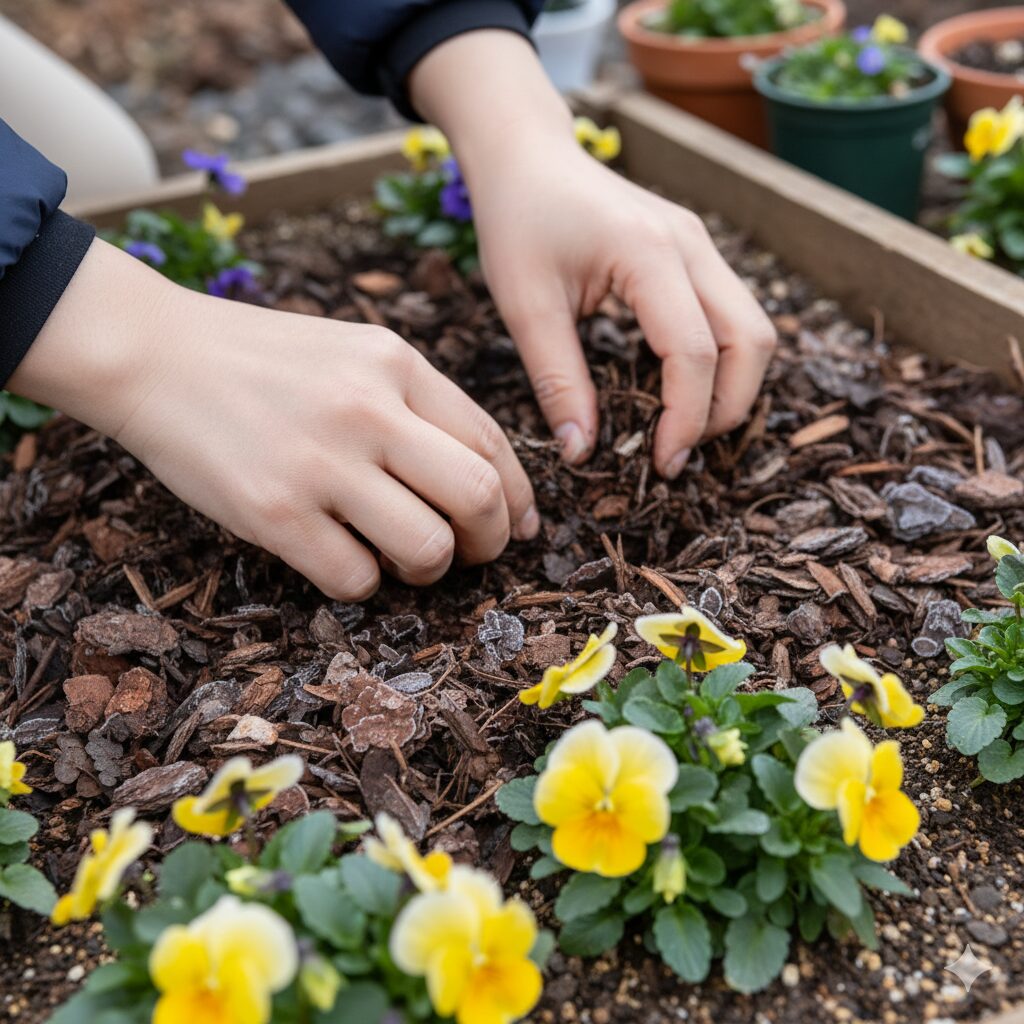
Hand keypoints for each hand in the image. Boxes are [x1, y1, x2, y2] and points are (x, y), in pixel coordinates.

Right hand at [11, 240, 537, 599]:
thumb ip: (418, 403)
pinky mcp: (274, 513)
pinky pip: (356, 578)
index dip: (520, 496)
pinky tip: (346, 560)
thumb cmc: (262, 360)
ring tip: (406, 558)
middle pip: (478, 498)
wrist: (154, 354)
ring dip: (430, 569)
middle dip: (493, 541)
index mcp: (397, 363)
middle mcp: (368, 410)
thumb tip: (485, 478)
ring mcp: (321, 463)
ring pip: (427, 548)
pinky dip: (365, 583)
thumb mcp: (354, 351)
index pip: (493, 442)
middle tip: (477, 554)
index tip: (520, 525)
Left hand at [411, 32, 777, 478]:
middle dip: (727, 408)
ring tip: (680, 427)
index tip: (659, 464)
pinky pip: (732, 315)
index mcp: (649, 253)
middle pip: (752, 341)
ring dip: (731, 386)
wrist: (526, 156)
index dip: (685, 419)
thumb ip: (557, 382)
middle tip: (676, 451)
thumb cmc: (517, 220)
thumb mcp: (524, 306)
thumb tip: (582, 453)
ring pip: (754, 328)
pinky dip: (720, 361)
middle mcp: (692, 244)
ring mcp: (701, 244)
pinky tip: (676, 389)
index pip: (695, 353)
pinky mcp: (696, 253)